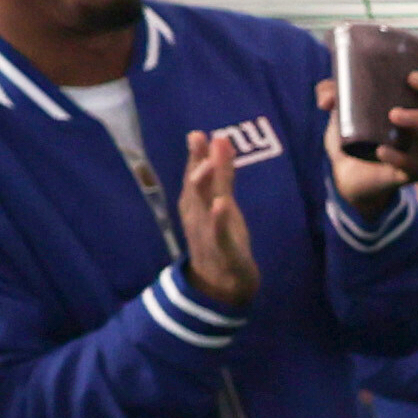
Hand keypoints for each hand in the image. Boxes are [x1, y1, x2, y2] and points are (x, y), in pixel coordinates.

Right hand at [179, 127, 258, 309]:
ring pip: (203, 207)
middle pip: (195, 186)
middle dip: (196, 162)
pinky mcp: (223, 250)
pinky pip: (219, 233)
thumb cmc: (220, 236)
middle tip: (197, 138)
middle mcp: (197, 216)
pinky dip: (218, 219)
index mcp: (196, 204)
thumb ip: (222, 172)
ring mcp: (207, 233)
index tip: (197, 133)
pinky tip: (220, 205)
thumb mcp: (223, 201)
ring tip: (207, 166)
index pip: (194, 175)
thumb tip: (220, 139)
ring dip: (203, 186)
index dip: (196, 155)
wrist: (222, 284)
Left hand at [323, 69, 417, 210]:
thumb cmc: (354, 135)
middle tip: (417, 93)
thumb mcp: (342, 111)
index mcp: (413, 109)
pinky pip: (413, 166)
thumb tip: (327, 97)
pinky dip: (398, 157)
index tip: (411, 77)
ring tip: (395, 115)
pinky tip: (382, 151)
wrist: (346, 173)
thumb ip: (333, 94)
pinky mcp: (411, 174)